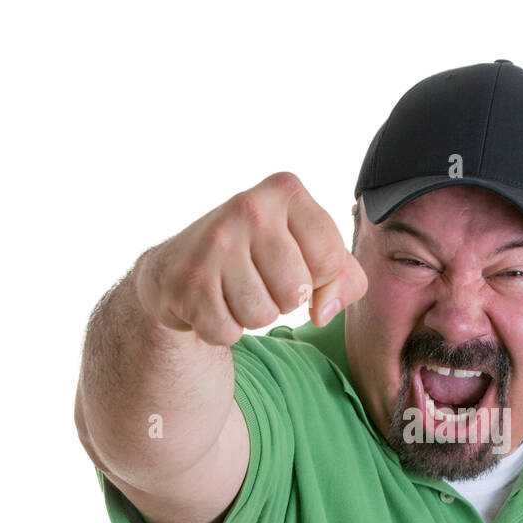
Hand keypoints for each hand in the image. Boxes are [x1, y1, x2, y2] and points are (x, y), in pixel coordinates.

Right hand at [133, 171, 367, 345]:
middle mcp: (249, 206)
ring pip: (263, 315)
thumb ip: (344, 279)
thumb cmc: (259, 258)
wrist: (178, 266)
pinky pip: (228, 332)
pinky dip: (223, 330)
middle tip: (259, 279)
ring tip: (234, 290)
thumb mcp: (311, 254)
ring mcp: (213, 242)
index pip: (331, 259)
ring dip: (253, 316)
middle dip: (285, 300)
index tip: (294, 264)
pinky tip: (211, 302)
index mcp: (286, 191)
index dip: (319, 278)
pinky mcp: (187, 279)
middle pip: (297, 290)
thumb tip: (323, 313)